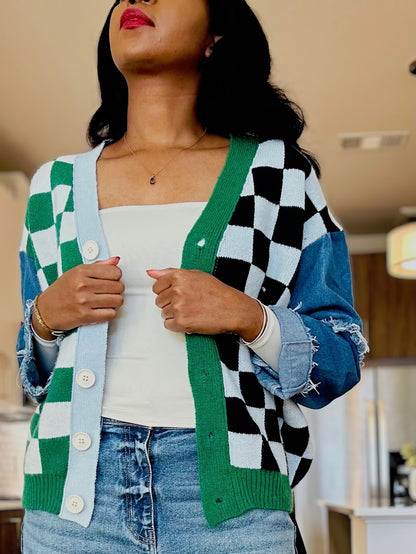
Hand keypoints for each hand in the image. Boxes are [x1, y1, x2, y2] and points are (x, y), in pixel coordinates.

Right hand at [32, 257, 123, 339]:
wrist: (45, 311)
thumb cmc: (61, 291)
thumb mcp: (76, 272)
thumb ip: (98, 266)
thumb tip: (116, 260)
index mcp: (81, 271)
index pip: (115, 272)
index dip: (116, 277)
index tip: (110, 280)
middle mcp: (82, 285)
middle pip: (119, 286)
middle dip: (116, 290)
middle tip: (108, 292)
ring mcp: (84, 301)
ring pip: (117, 300)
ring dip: (114, 302)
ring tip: (106, 301)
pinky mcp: (85, 316)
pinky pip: (111, 314)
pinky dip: (109, 313)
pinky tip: (102, 310)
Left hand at [146, 268, 262, 339]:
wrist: (233, 309)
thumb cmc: (218, 292)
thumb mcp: (196, 275)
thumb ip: (170, 272)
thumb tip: (151, 272)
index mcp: (179, 277)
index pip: (157, 287)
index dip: (167, 292)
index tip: (178, 294)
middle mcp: (177, 291)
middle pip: (159, 301)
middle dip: (170, 303)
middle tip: (188, 303)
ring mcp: (178, 307)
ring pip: (164, 313)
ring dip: (175, 315)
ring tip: (191, 311)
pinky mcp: (181, 322)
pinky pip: (168, 325)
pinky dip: (177, 325)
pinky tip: (190, 319)